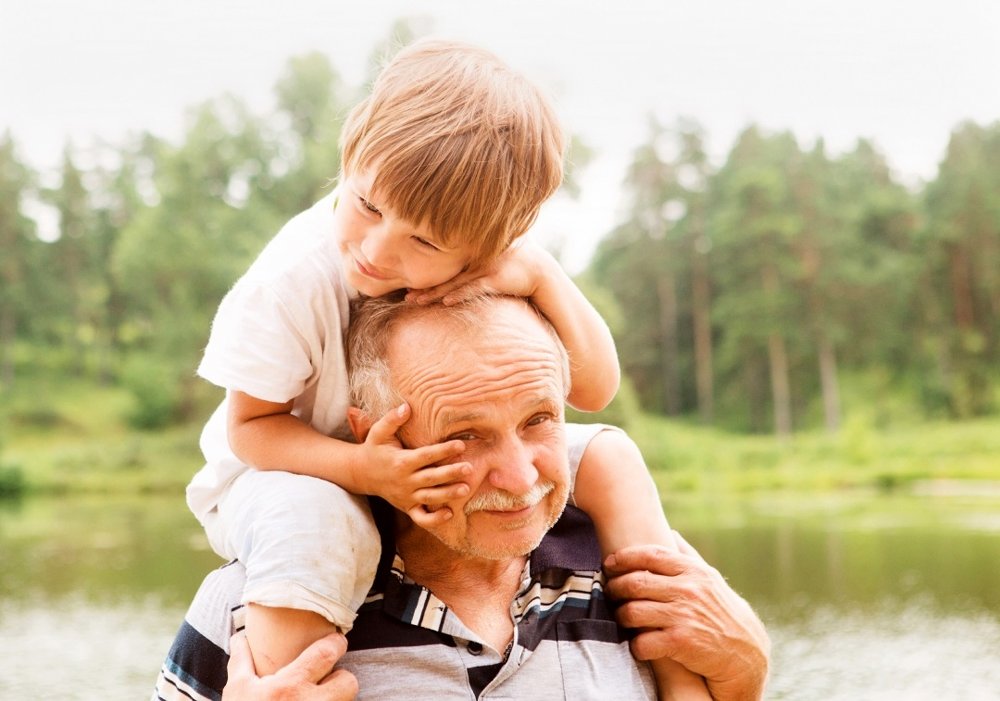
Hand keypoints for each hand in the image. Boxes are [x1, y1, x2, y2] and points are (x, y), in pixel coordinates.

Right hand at [223, 631, 357, 699]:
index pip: (326, 654)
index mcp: (288, 687)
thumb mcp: (238, 691)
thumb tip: (241, 635)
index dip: (335, 643)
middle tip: (325, 681)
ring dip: (336, 700)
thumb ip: (242, 660)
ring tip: (314, 700)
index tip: (335, 641)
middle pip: (348, 682)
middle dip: (341, 678)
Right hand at [356, 403, 471, 525]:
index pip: (425, 456)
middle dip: (450, 473)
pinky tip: (449, 514)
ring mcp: (406, 496)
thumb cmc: (374, 448)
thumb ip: (392, 419)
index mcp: (401, 461)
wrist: (361, 473)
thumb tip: (406, 406)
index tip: (461, 444)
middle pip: (431, 478)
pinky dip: (434, 520)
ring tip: (466, 489)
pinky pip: (421, 518)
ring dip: (448, 495)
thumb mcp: (379, 432)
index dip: (443, 450)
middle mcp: (405, 480)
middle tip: (469, 468)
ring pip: (430, 497)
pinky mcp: (407, 507)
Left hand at [405, 239, 549, 304]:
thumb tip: (457, 281)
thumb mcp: (488, 264)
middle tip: (404, 297)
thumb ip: (472, 269)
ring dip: (434, 293)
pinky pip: (474, 289)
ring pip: (454, 283)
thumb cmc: (511, 267)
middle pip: (443, 275)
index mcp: (468, 256)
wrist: (538, 268)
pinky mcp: (495, 279)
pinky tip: (446, 301)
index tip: (406, 284)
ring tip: (416, 301)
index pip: (441, 267)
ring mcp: (483, 269)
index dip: (424, 276)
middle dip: (423, 287)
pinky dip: (460, 294)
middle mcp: (473, 260)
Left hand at [604, 535, 769, 700]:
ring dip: (620, 616)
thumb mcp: (710, 579)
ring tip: (620, 617)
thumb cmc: (722, 612)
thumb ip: (689, 556)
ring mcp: (684, 616)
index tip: (609, 563)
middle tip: (609, 592)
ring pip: (633, 612)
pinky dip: (636, 645)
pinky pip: (643, 642)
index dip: (624, 557)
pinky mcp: (681, 642)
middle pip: (635, 583)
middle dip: (615, 587)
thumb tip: (671, 533)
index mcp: (693, 572)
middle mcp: (689, 590)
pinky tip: (638, 644)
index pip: (650, 555)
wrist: (746, 653)